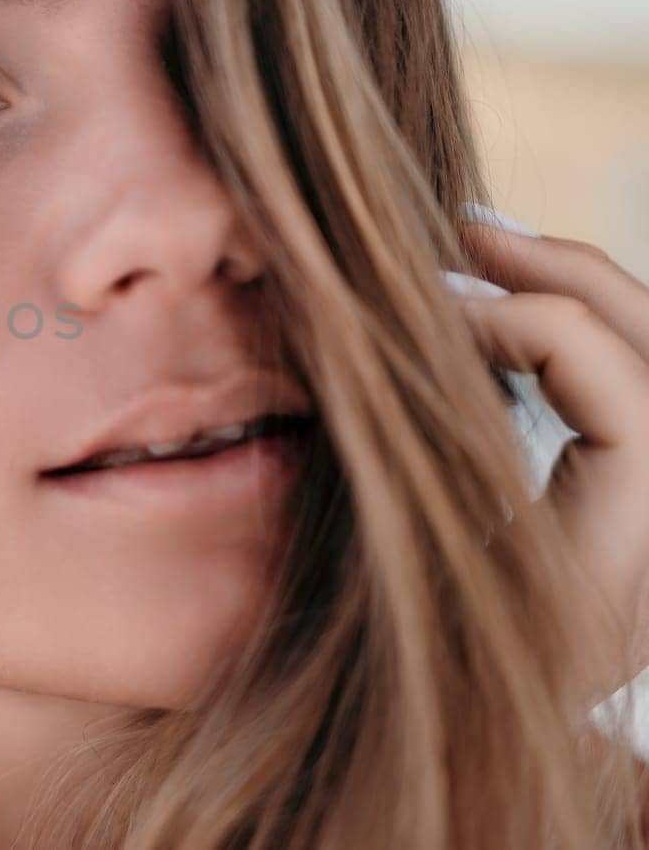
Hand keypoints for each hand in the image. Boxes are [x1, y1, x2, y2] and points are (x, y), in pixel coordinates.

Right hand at [453, 211, 648, 701]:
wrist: (478, 746)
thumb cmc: (420, 678)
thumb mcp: (404, 581)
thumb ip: (406, 467)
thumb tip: (361, 348)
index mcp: (617, 565)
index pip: (620, 400)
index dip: (520, 327)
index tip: (420, 311)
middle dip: (565, 275)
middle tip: (463, 236)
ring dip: (576, 290)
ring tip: (487, 253)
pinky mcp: (640, 498)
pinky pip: (632, 385)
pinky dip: (576, 334)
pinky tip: (509, 315)